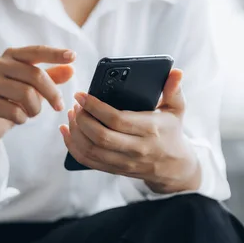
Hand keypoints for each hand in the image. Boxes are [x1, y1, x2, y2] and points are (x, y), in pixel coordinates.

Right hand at [0, 45, 74, 144]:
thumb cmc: (13, 100)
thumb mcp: (34, 88)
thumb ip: (51, 77)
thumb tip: (70, 69)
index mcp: (10, 56)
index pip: (35, 52)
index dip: (54, 54)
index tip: (73, 56)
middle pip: (34, 75)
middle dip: (51, 93)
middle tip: (60, 107)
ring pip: (25, 94)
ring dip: (36, 109)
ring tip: (32, 113)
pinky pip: (14, 111)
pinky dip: (22, 118)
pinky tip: (18, 119)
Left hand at [60, 69, 200, 193]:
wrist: (175, 168)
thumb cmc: (172, 131)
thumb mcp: (177, 109)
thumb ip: (174, 90)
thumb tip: (175, 72)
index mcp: (150, 130)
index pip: (117, 119)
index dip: (95, 107)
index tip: (81, 95)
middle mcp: (137, 149)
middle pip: (100, 137)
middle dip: (82, 119)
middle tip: (75, 105)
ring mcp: (125, 163)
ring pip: (91, 150)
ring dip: (75, 132)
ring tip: (72, 114)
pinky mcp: (115, 170)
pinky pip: (88, 161)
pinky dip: (72, 147)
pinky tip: (66, 131)